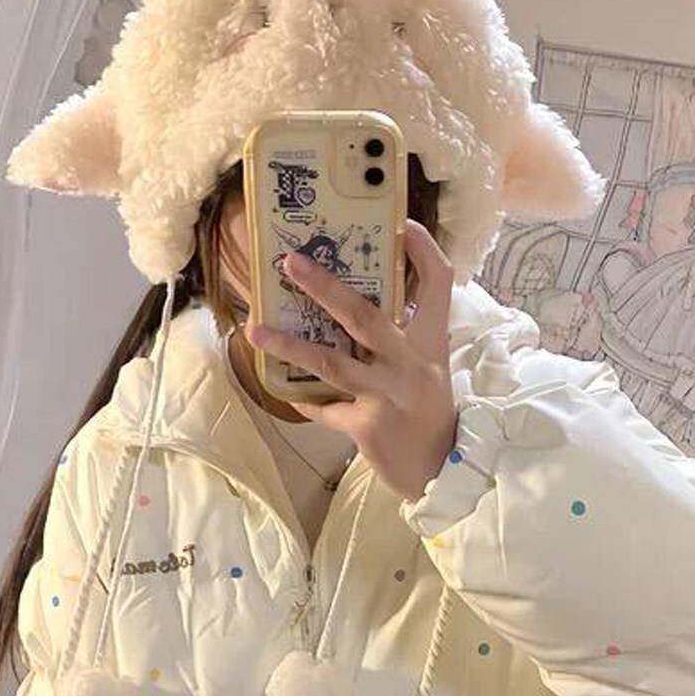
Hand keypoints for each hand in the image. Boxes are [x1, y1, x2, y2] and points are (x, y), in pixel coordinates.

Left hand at [245, 219, 457, 501]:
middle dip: (324, 286)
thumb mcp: (427, 368)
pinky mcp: (366, 425)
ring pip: (330, 362)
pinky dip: (306, 401)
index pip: (439, 285)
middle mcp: (410, 363)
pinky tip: (290, 393)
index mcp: (430, 343)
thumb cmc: (428, 413)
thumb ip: (402, 338)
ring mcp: (386, 394)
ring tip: (255, 329)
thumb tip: (352, 307)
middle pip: (364, 314)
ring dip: (289, 344)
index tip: (401, 225)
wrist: (438, 471)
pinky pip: (325, 408)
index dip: (423, 251)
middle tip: (290, 262)